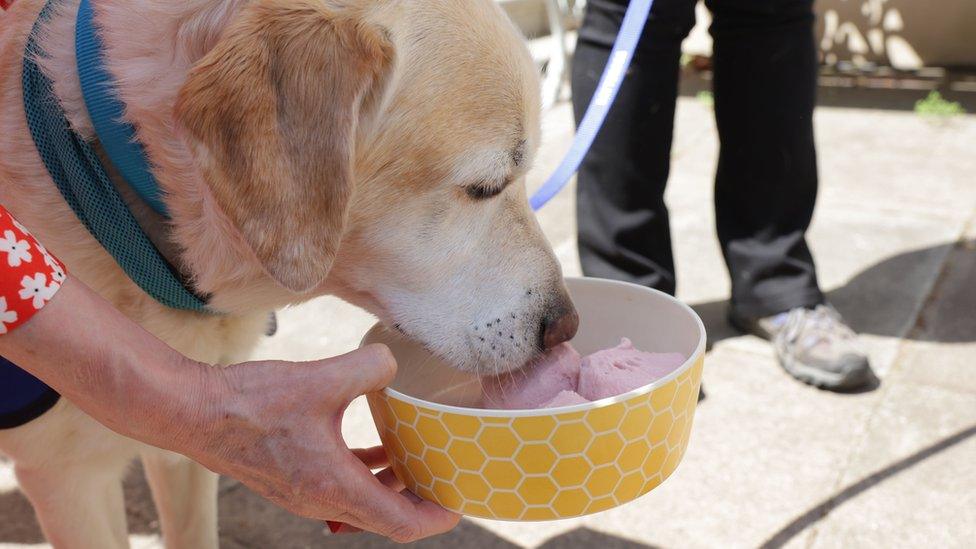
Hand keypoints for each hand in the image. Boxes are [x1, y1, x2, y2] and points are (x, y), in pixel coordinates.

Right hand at [183, 344, 459, 541]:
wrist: (191, 411)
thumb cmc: (250, 403)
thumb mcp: (322, 378)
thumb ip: (370, 367)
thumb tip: (391, 362)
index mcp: (335, 488)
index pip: (401, 524)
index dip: (436, 518)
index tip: (459, 504)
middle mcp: (321, 500)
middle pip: (385, 517)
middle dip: (419, 501)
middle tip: (445, 478)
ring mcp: (303, 493)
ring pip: (361, 502)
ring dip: (391, 485)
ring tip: (417, 459)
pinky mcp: (290, 479)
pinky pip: (340, 486)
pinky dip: (364, 473)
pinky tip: (376, 446)